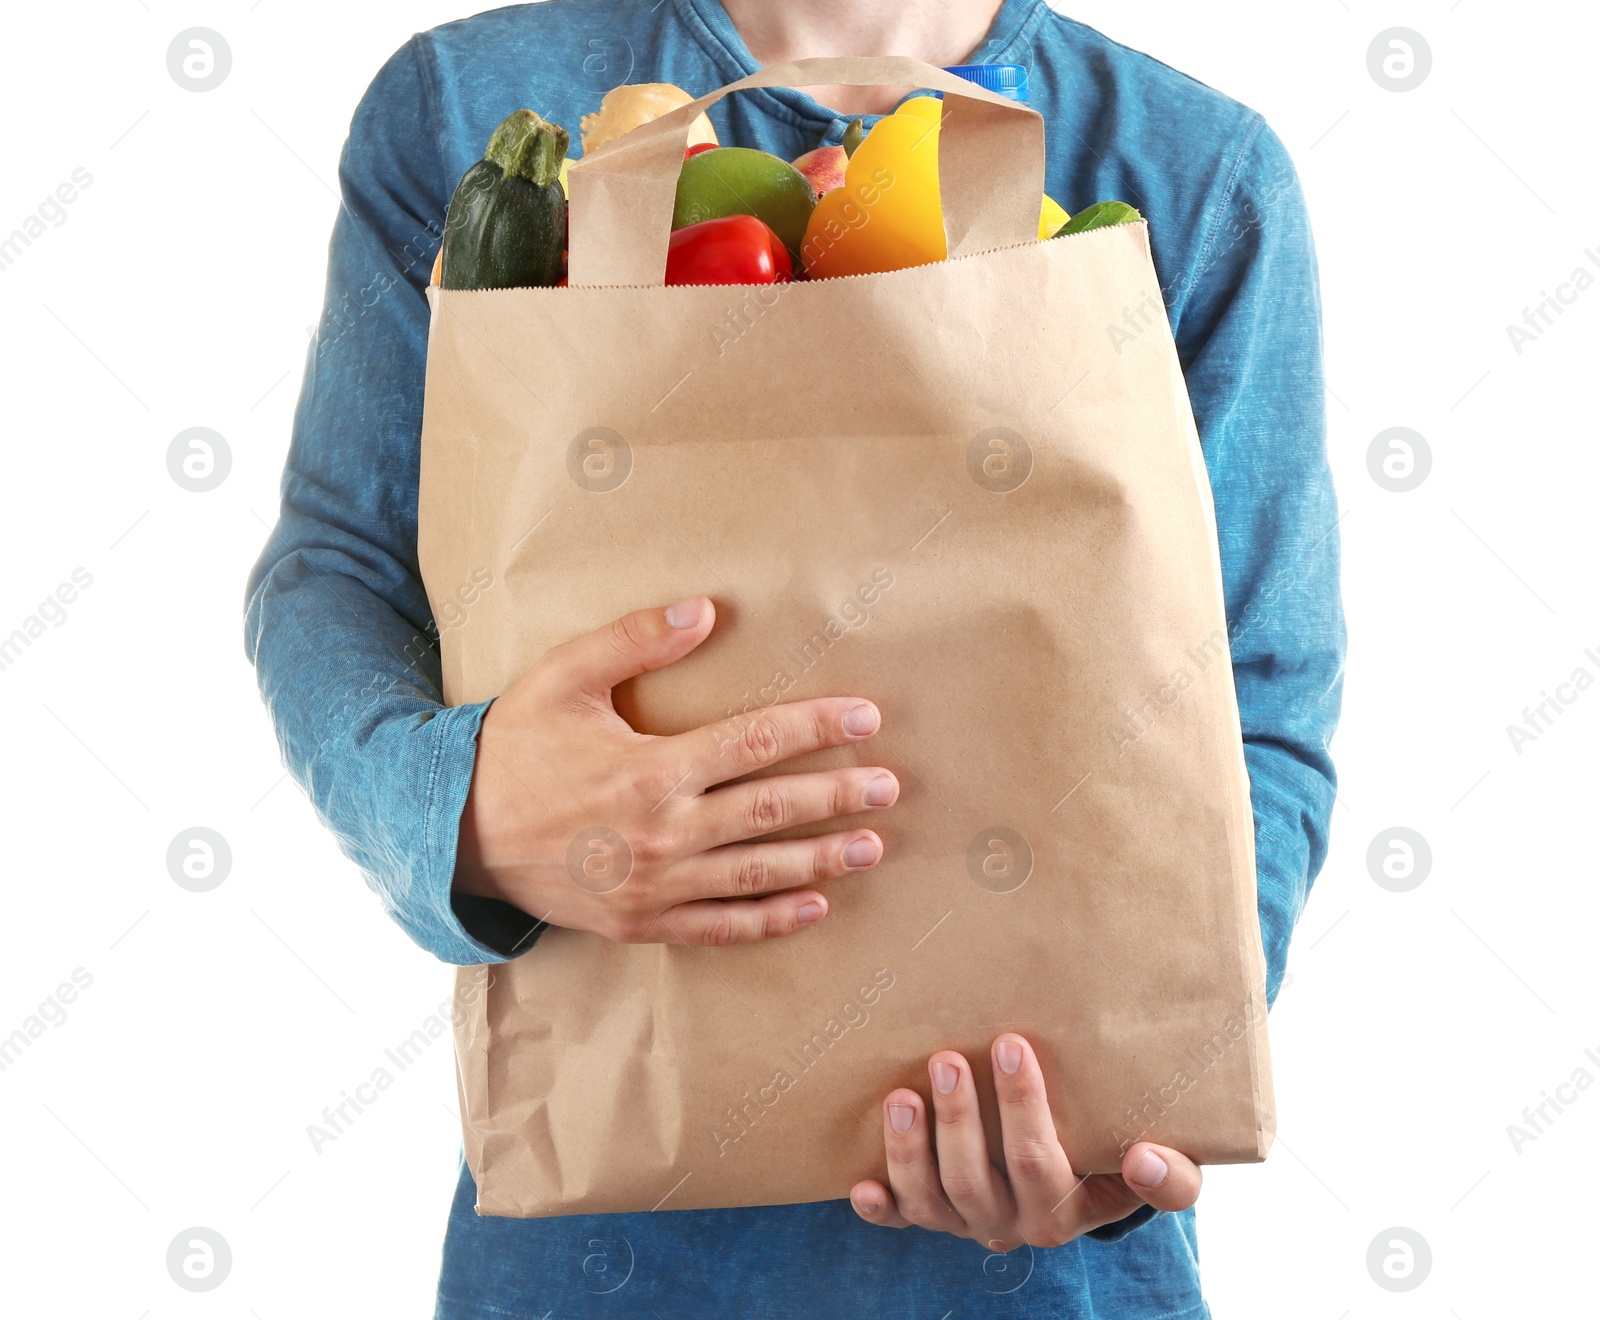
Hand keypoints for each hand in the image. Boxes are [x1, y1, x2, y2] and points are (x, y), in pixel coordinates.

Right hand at [453, 597, 897, 945]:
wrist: (452, 834)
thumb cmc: (512, 748)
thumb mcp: (563, 678)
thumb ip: (634, 642)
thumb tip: (707, 610)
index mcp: (653, 768)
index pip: (757, 742)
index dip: (818, 727)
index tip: (867, 718)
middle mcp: (664, 831)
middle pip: (771, 809)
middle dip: (837, 795)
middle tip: (890, 787)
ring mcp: (656, 885)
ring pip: (757, 872)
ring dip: (820, 859)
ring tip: (872, 847)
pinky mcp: (641, 922)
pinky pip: (720, 927)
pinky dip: (770, 920)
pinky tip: (814, 907)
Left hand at [850, 1034, 1200, 1249]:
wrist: (1088, 1190)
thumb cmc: (1118, 1156)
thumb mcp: (1160, 1168)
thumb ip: (1172, 1176)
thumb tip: (1151, 1158)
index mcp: (1071, 1208)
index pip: (1043, 1163)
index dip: (1024, 1108)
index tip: (1010, 1043)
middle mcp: (1018, 1223)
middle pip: (978, 1181)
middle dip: (958, 1120)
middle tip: (945, 1058)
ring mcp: (972, 1222)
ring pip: (934, 1201)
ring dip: (911, 1151)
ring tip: (900, 1096)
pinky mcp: (937, 1218)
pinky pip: (904, 1221)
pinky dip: (881, 1208)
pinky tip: (860, 1186)